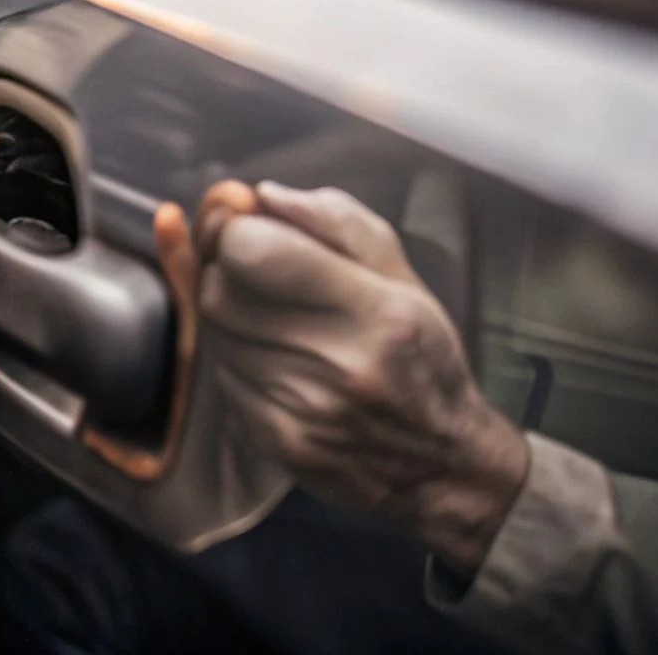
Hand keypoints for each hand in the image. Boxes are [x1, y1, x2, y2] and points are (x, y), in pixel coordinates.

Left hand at [177, 180, 529, 577]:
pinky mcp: (278, 440)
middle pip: (219, 291)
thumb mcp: (402, 275)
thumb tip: (263, 195)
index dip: (233, 230)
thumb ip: (334, 222)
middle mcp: (339, 365)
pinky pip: (222, 375)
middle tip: (261, 273)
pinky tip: (282, 361)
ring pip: (215, 332)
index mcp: (377, 312)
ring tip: (283, 322)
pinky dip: (238, 358)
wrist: (443, 463)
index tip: (248, 226)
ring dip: (232, 315)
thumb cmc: (423, 358)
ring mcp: (304, 410)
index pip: (252, 251)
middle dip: (227, 270)